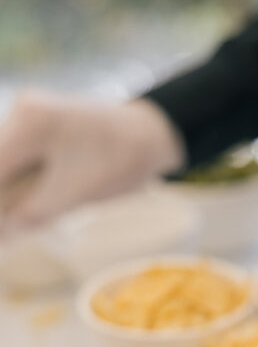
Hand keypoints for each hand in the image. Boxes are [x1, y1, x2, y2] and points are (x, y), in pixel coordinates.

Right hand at [0, 91, 185, 234]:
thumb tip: (1, 236)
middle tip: (11, 230)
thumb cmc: (120, 161)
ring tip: (19, 220)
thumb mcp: (73, 193)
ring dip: (12, 192)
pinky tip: (31, 202)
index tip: (4, 232)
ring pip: (5, 162)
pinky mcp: (40, 126)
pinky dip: (23, 183)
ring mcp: (31, 115)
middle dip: (5, 199)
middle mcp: (23, 110)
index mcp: (30, 122)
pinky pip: (19, 158)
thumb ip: (32, 214)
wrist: (154, 135)